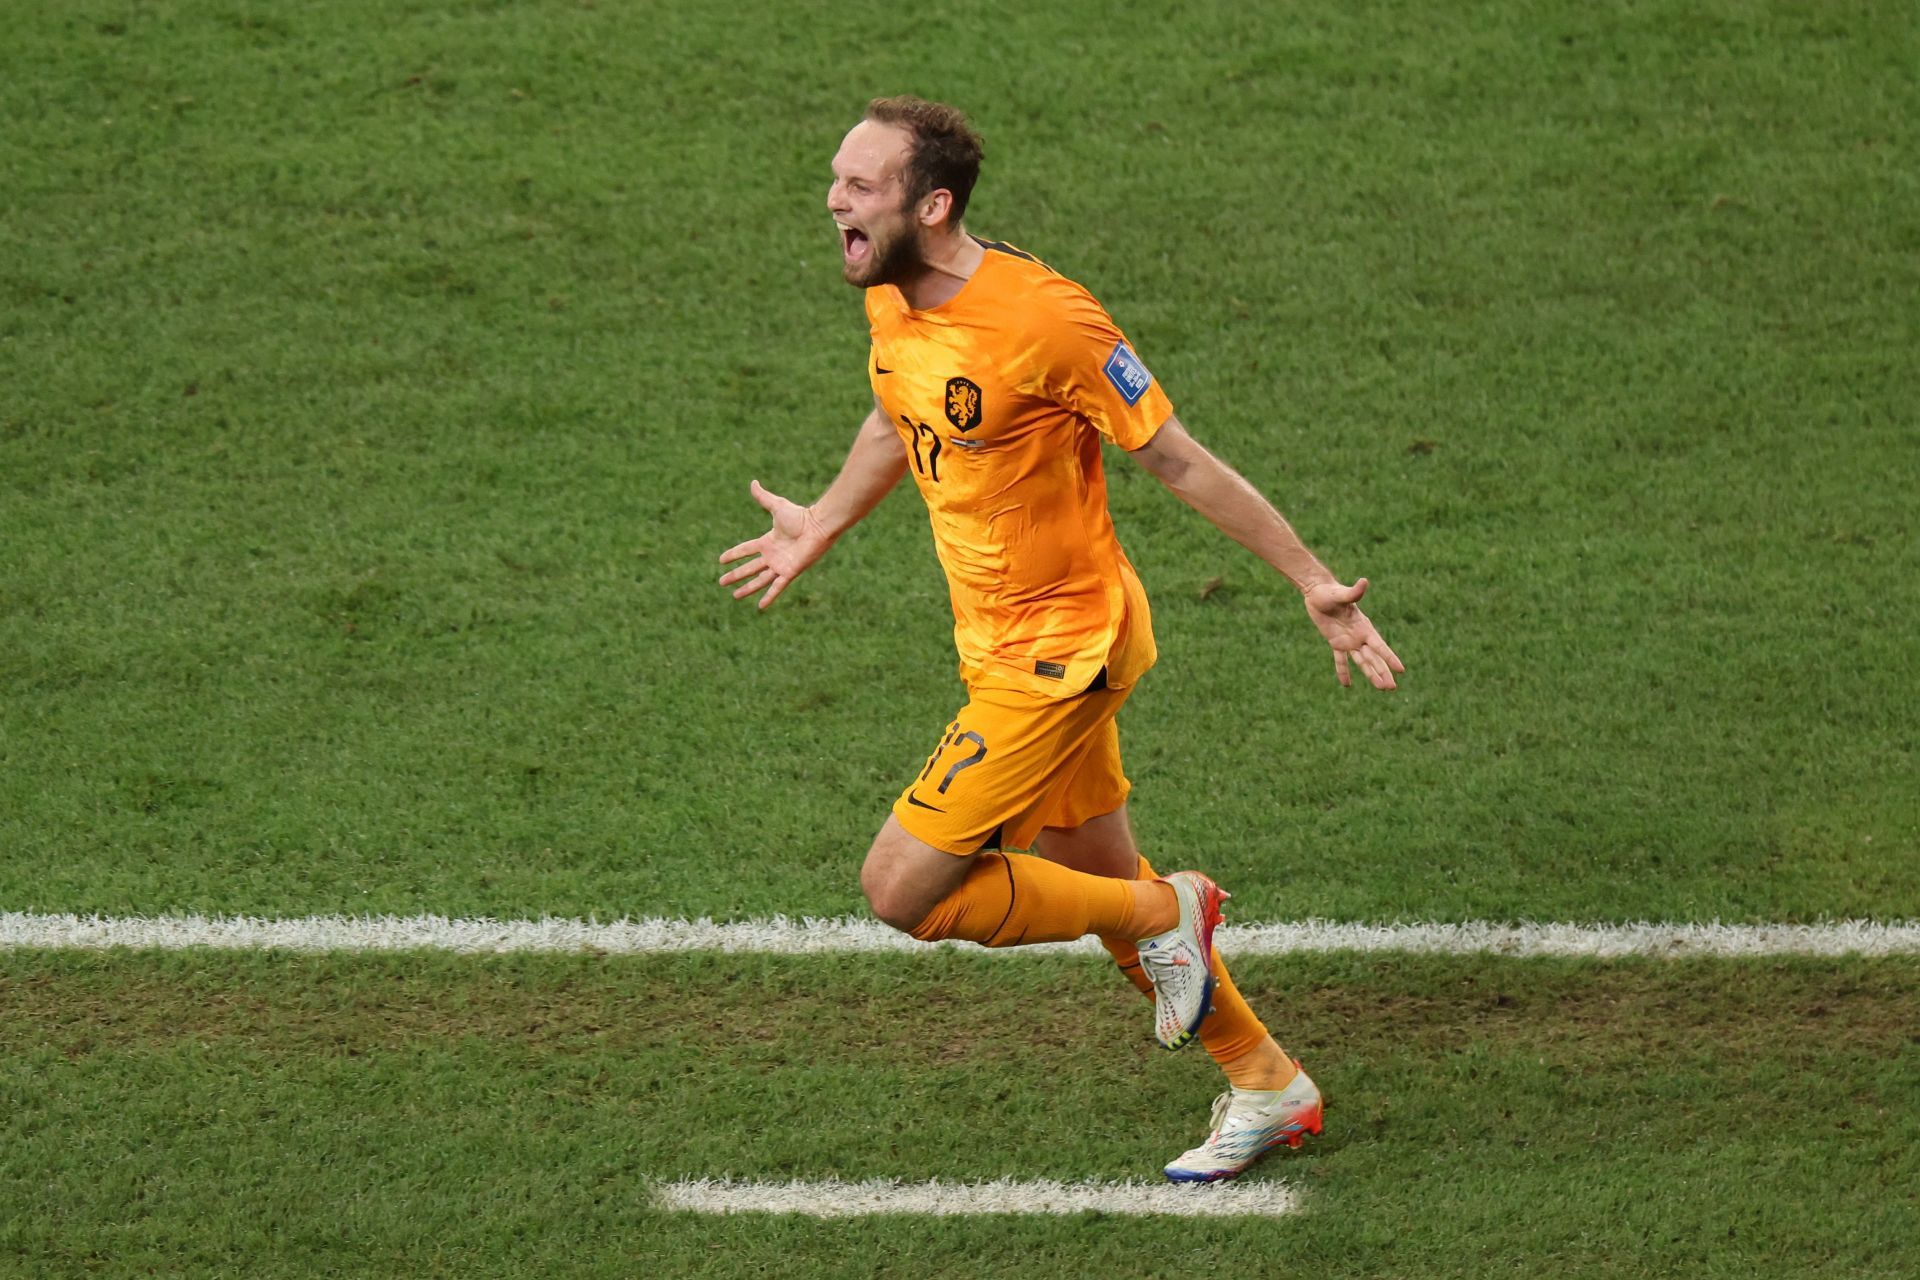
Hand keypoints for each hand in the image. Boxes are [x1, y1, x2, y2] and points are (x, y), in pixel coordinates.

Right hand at [718, 480, 834, 608]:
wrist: (817, 526)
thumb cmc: (800, 516)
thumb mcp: (777, 506)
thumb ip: (763, 497)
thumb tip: (753, 482)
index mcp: (767, 541)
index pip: (745, 550)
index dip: (733, 555)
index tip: (721, 561)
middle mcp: (772, 556)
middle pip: (749, 568)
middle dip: (735, 575)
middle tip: (721, 582)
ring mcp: (780, 565)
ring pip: (759, 580)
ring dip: (747, 588)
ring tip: (735, 596)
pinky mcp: (789, 572)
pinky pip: (777, 587)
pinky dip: (769, 596)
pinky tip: (760, 606)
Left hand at [1303, 578, 1404, 689]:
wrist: (1318, 592)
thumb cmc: (1331, 592)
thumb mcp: (1342, 594)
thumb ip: (1354, 592)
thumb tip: (1364, 581)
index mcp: (1364, 627)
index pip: (1379, 646)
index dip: (1389, 658)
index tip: (1401, 670)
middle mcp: (1359, 636)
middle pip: (1374, 658)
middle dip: (1383, 672)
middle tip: (1392, 688)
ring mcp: (1348, 641)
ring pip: (1362, 662)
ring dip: (1371, 674)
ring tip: (1382, 688)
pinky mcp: (1335, 642)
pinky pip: (1341, 660)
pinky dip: (1343, 671)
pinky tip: (1347, 684)